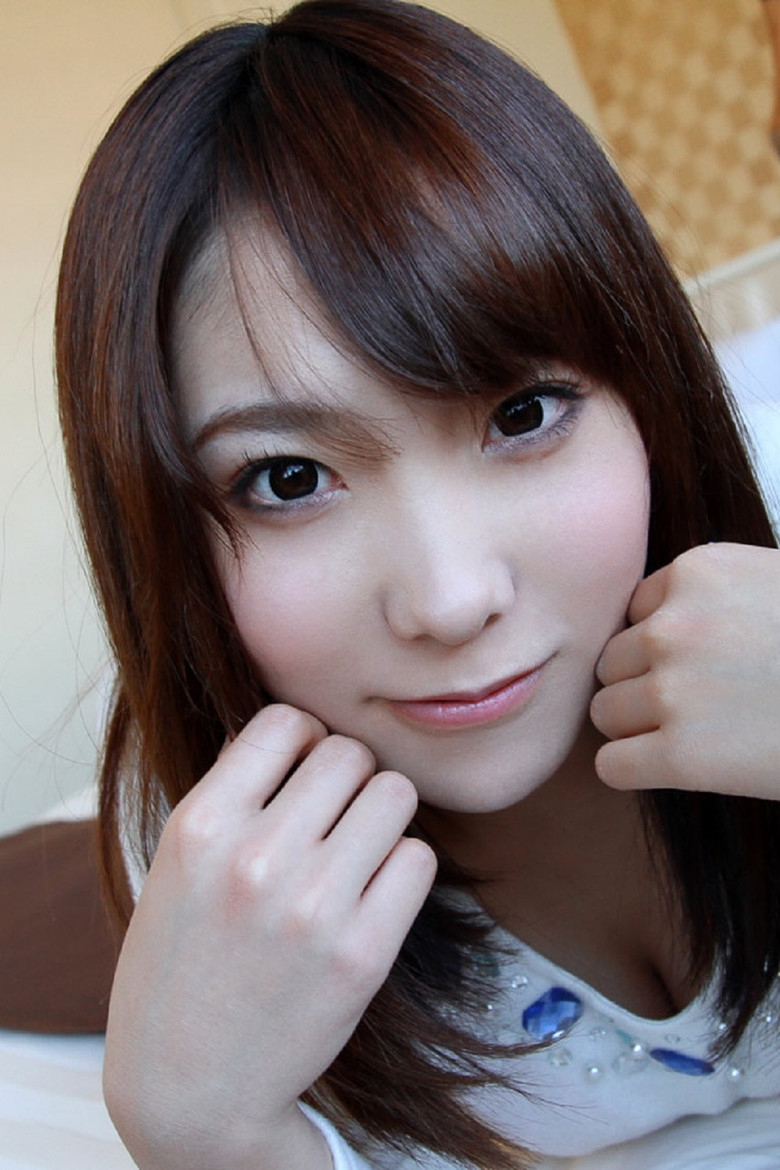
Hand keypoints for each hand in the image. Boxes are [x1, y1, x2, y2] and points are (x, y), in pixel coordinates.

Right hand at [103, 704, 435, 1169]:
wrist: (190, 1083)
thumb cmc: (180, 961)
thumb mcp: (177, 862)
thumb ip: (232, 790)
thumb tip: (295, 728)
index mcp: (201, 827)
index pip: (285, 721)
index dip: (302, 738)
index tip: (301, 769)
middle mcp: (255, 859)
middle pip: (349, 754)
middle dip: (347, 775)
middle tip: (332, 814)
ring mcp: (313, 907)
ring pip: (393, 795)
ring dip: (380, 815)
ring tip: (354, 849)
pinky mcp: (363, 954)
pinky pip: (418, 859)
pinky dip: (401, 868)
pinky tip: (371, 891)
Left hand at [590, 543, 779, 798]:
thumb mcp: (773, 586)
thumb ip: (712, 597)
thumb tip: (647, 628)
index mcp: (698, 571)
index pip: (636, 612)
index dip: (666, 645)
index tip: (708, 666)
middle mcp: (673, 623)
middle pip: (613, 662)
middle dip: (645, 685)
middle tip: (703, 706)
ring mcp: (673, 688)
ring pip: (605, 712)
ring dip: (638, 728)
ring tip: (698, 736)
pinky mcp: (681, 754)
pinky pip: (612, 765)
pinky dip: (636, 771)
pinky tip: (679, 769)